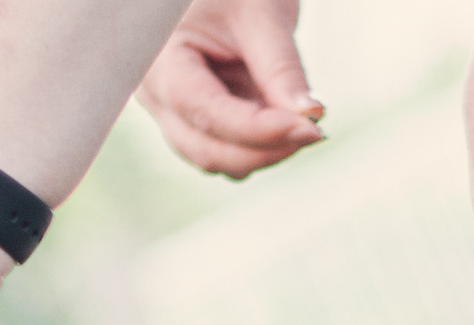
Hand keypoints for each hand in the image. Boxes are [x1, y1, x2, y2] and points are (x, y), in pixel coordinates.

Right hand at [138, 0, 323, 179]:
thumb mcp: (261, 16)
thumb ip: (281, 69)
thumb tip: (310, 117)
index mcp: (161, 63)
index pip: (204, 112)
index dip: (256, 129)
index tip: (308, 128)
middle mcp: (158, 98)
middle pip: (208, 150)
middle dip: (264, 149)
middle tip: (315, 130)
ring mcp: (175, 115)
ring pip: (220, 159)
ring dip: (265, 150)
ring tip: (301, 115)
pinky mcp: (198, 123)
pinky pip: (229, 151)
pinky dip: (262, 144)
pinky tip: (286, 117)